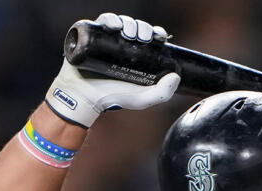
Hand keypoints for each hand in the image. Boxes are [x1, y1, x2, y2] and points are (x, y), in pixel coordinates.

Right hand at [46, 12, 179, 126]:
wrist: (85, 97)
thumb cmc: (113, 97)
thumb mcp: (142, 99)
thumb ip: (162, 93)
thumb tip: (176, 76)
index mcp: (136, 54)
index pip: (149, 37)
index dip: (156, 32)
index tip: (160, 37)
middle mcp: (121, 44)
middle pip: (136, 27)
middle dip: (142, 28)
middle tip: (143, 38)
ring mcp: (106, 38)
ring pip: (120, 21)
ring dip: (128, 22)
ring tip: (129, 34)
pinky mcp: (90, 35)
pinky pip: (100, 21)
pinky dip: (109, 19)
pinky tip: (114, 26)